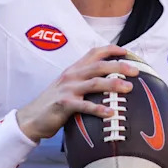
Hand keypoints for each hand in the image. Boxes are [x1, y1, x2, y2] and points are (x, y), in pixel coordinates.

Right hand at [16, 45, 137, 141]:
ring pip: (94, 83)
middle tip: (136, 71)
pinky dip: (98, 109)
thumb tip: (107, 82)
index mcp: (74, 69)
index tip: (127, 51)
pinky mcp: (64, 104)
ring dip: (113, 85)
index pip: (94, 53)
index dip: (111, 49)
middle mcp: (72, 76)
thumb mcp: (68, 87)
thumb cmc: (54, 103)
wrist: (31, 118)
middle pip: (99, 66)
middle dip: (119, 66)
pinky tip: (111, 113)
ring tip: (129, 88)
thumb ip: (84, 81)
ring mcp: (68, 89)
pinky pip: (84, 106)